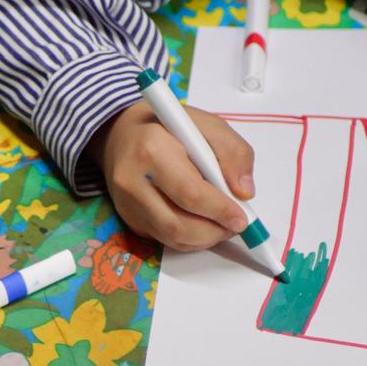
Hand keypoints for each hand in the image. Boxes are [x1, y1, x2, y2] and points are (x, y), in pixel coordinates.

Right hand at [91, 100, 255, 249]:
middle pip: (178, 225)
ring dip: (204, 239)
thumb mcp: (208, 125)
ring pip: (172, 238)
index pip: (190, 193)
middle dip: (214, 231)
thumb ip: (233, 152)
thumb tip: (244, 193)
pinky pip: (164, 240)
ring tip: (222, 225)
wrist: (122, 133)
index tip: (242, 217)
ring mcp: (127, 203)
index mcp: (152, 149)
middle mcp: (132, 180)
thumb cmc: (169, 127)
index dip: (220, 211)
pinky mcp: (128, 218)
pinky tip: (201, 223)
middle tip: (235, 225)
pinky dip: (190, 239)